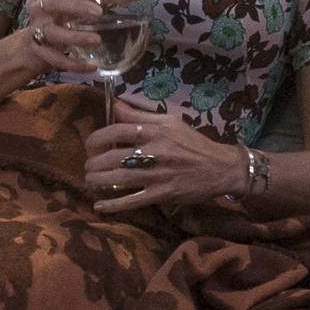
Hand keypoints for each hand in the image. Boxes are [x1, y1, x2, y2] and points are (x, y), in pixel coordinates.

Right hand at [21, 0, 103, 78]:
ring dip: (75, 37)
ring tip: (97, 40)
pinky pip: (56, 59)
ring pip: (53, 33)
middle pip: (54, 3)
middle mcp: (42, 9)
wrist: (34, 46)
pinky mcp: (40, 53)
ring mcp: (38, 31)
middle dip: (76, 6)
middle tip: (99, 13)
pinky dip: (73, 64)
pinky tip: (92, 66)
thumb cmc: (63, 16)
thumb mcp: (80, 2)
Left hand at [84, 104, 246, 212]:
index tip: (90, 144)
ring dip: (98, 181)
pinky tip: (99, 205)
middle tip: (88, 166)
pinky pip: (133, 200)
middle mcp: (156, 151)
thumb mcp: (171, 122)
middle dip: (94, 162)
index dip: (98, 137)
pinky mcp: (163, 194)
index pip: (118, 130)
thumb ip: (141, 114)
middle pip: (114, 156)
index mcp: (157, 131)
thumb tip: (116, 104)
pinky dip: (114, 205)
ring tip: (90, 180)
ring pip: (120, 178)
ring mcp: (159, 174)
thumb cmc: (193, 143)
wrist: (221, 168)